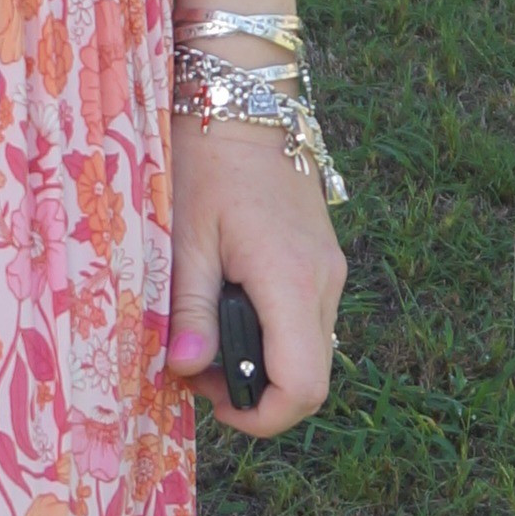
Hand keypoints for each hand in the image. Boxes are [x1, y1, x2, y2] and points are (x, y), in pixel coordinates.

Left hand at [166, 118, 344, 438]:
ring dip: (261, 362)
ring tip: (201, 334)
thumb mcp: (184, 238)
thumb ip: (189, 309)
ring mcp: (330, 269)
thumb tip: (185, 369)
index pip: (303, 387)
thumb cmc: (204, 161)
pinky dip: (271, 333)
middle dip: (253, 392)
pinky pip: (306, 319)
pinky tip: (226, 306)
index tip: (210, 403)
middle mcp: (324, 281)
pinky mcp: (323, 258)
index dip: (261, 417)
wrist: (242, 99)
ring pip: (310, 349)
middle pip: (310, 377)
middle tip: (192, 366)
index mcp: (291, 281)